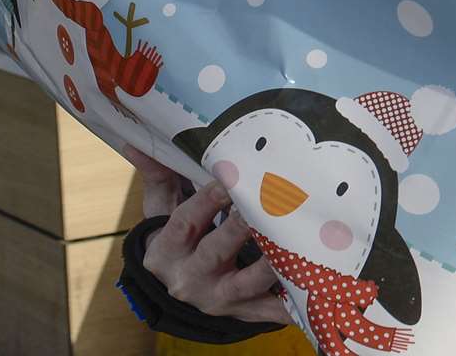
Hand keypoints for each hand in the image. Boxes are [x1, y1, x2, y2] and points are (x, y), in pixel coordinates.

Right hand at [124, 145, 291, 324]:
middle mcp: (189, 278)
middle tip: (271, 201)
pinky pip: (273, 309)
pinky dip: (294, 302)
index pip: (185, 221)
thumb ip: (159, 177)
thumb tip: (136, 144)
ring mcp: (220, 298)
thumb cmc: (177, 242)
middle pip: (217, 249)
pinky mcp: (246, 311)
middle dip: (242, 226)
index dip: (208, 199)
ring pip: (249, 280)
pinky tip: (319, 289)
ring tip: (299, 239)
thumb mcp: (161, 213)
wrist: (179, 295)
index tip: (231, 177)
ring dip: (274, 261)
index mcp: (166, 251)